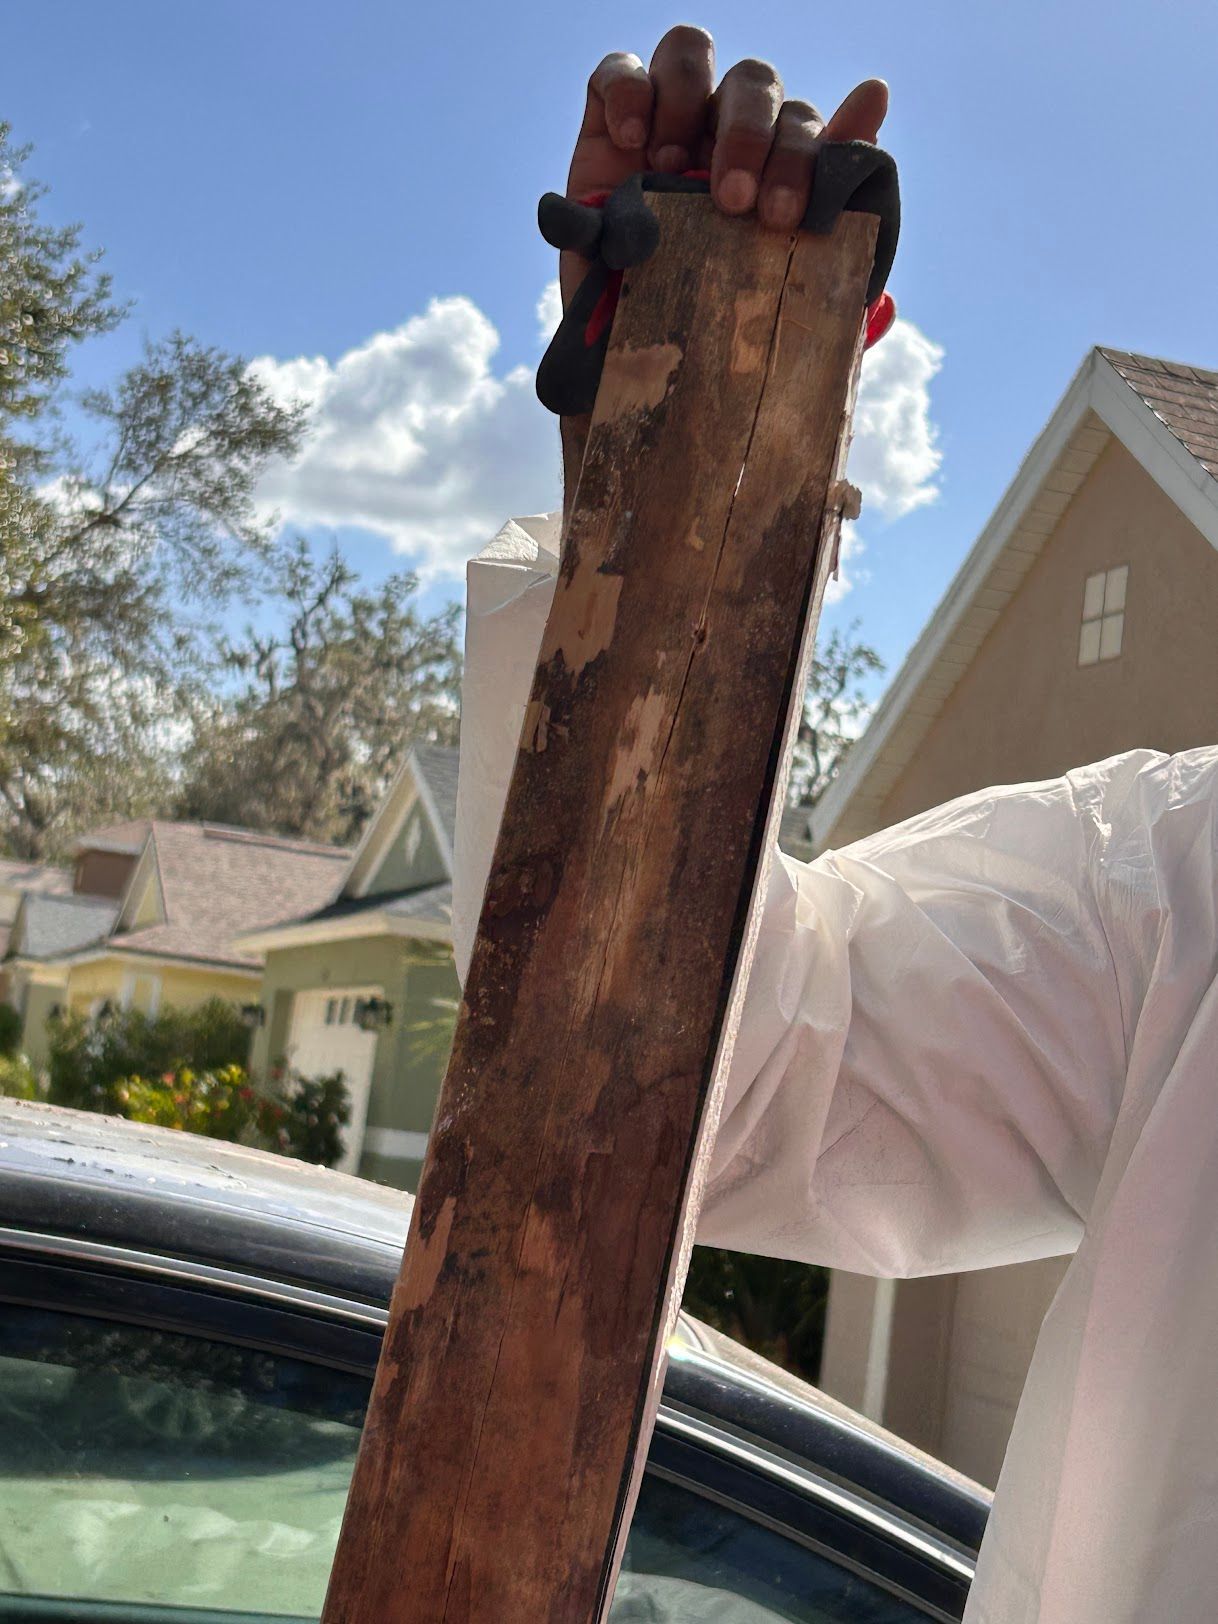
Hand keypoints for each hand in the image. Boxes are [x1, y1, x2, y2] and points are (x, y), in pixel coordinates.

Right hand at [562, 25, 888, 306]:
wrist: (641, 384)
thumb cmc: (720, 338)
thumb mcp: (786, 280)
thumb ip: (838, 191)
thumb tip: (876, 94)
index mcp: (775, 166)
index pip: (800, 122)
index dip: (801, 153)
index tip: (782, 216)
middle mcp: (723, 136)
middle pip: (753, 82)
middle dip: (750, 135)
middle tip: (732, 203)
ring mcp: (666, 126)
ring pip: (690, 53)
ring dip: (688, 100)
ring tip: (668, 166)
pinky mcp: (605, 131)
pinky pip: (617, 72)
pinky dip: (628, 90)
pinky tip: (632, 141)